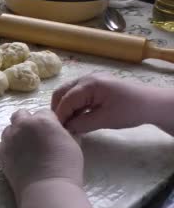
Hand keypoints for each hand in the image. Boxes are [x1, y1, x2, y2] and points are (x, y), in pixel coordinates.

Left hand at [0, 109, 83, 201]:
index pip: (44, 112)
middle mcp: (22, 125)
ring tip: (25, 148)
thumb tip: (60, 130)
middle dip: (28, 121)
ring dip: (16, 134)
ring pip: (9, 128)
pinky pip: (1, 144)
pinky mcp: (0, 153)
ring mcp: (8, 139)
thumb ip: (63, 132)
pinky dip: (7, 148)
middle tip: (36, 137)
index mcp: (42, 120)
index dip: (49, 122)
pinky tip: (16, 157)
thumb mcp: (73, 144)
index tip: (52, 132)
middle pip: (21, 115)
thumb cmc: (65, 167)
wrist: (47, 189)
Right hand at [51, 73, 166, 133]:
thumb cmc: (129, 111)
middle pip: (62, 92)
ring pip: (68, 92)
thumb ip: (81, 123)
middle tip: (59, 126)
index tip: (57, 130)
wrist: (151, 104)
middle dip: (58, 109)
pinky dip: (73, 104)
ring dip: (65, 106)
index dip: (59, 115)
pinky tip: (77, 116)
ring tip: (67, 123)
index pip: (66, 100)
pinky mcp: (95, 84)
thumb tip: (65, 128)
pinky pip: (77, 92)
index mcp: (89, 84)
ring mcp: (91, 79)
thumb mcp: (104, 120)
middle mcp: (87, 77)